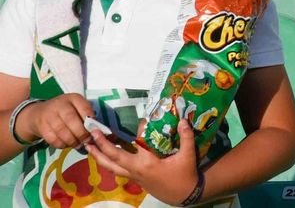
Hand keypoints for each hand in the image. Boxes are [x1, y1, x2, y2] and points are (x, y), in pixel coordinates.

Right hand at [15, 94, 94, 149]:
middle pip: (71, 120)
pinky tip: (67, 144)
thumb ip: (86, 116)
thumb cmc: (64, 111)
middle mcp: (60, 105)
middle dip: (81, 133)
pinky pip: (53, 139)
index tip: (95, 130)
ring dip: (72, 141)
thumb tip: (96, 130)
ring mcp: (49, 116)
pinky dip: (62, 144)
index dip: (90, 120)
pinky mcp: (41, 127)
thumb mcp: (76, 108)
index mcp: (73, 98)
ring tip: (78, 145)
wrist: (38, 113)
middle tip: (87, 140)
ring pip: (62, 131)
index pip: (84, 108)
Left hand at [85, 118, 200, 204]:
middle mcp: (136, 169)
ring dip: (99, 157)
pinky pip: (117, 170)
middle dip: (101, 145)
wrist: (183, 195)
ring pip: (111, 167)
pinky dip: (108, 163)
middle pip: (113, 157)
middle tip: (91, 133)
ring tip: (89, 147)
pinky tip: (105, 158)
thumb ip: (186, 137)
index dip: (140, 127)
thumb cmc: (185, 175)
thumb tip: (182, 120)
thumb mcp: (188, 155)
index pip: (138, 141)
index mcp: (147, 162)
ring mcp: (134, 175)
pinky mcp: (135, 179)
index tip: (143, 116)